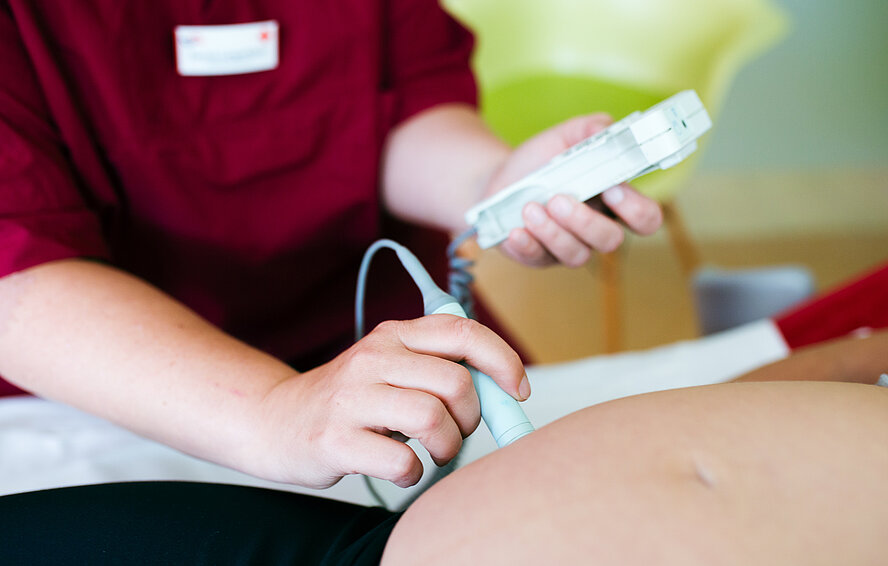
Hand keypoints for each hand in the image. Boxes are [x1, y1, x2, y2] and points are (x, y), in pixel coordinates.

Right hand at [254, 315, 526, 488]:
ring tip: (432, 452)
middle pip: (456, 383)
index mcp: (394, 336)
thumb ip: (439, 367)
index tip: (518, 389)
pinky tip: (401, 468)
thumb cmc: (350, 399)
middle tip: (456, 431)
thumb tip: (502, 390)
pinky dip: (414, 472)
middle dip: (472, 418)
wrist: (276, 420)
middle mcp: (373, 359)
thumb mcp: (391, 366)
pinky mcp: (336, 440)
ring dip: (447, 446)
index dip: (503, 360)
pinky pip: (403, 460)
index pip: (464, 332)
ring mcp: (352, 399)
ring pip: (433, 419)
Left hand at [485, 113, 662, 266]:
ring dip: (553, 232)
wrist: (502, 177)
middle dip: (586, 222)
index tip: (612, 190)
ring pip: (576, 255)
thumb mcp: (566, 137)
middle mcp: (595, 229)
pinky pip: (538, 259)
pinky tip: (516, 231)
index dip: (636, 210)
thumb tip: (605, 127)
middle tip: (558, 199)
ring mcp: (568, 246)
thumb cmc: (542, 160)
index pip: (645, 218)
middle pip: (610, 240)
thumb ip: (590, 128)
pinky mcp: (538, 256)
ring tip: (530, 208)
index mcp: (613, 202)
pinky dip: (528, 246)